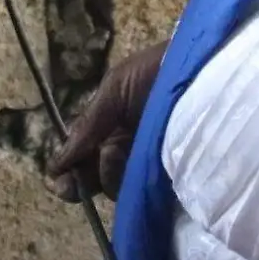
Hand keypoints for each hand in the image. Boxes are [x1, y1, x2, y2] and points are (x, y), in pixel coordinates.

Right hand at [45, 41, 167, 202]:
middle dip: (83, 181)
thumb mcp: (115, 90)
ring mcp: (150, 162)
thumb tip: (55, 165)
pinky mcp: (174, 175)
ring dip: (111, 176)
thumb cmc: (156, 72)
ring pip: (117, 185)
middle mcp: (126, 147)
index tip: (60, 182)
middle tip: (76, 185)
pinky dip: (136, 188)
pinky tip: (136, 174)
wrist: (203, 69)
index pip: (81, 156)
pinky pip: (147, 190)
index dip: (68, 171)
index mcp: (110, 126)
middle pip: (95, 175)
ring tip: (121, 154)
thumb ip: (88, 125)